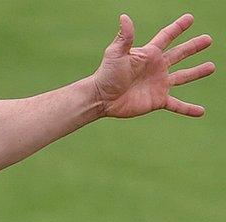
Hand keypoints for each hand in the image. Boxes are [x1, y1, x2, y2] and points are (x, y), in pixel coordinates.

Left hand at [93, 14, 213, 117]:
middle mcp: (156, 68)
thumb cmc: (106, 74)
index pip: (167, 37)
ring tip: (211, 67)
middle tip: (208, 39)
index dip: (178, 27)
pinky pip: (177, 105)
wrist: (101, 98)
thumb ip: (124, 37)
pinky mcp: (158, 100)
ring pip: (183, 77)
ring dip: (197, 72)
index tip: (190, 18)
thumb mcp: (116, 54)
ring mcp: (158, 84)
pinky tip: (201, 112)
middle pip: (179, 54)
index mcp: (149, 54)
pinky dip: (189, 109)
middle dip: (193, 46)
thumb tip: (124, 17)